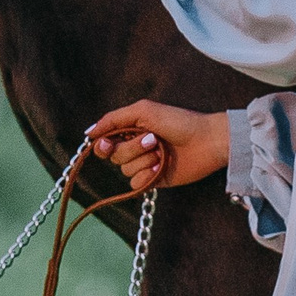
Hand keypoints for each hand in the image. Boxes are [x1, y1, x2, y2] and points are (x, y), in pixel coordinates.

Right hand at [83, 99, 224, 191]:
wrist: (206, 141)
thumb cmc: (179, 121)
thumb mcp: (144, 111)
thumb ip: (113, 119)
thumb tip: (88, 132)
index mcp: (131, 129)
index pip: (104, 140)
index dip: (102, 144)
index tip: (107, 143)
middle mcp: (135, 147)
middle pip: (114, 156)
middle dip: (132, 148)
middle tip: (152, 140)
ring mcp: (145, 164)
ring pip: (125, 170)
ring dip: (143, 160)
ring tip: (162, 152)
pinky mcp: (154, 179)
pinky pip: (136, 185)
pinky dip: (146, 176)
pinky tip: (161, 168)